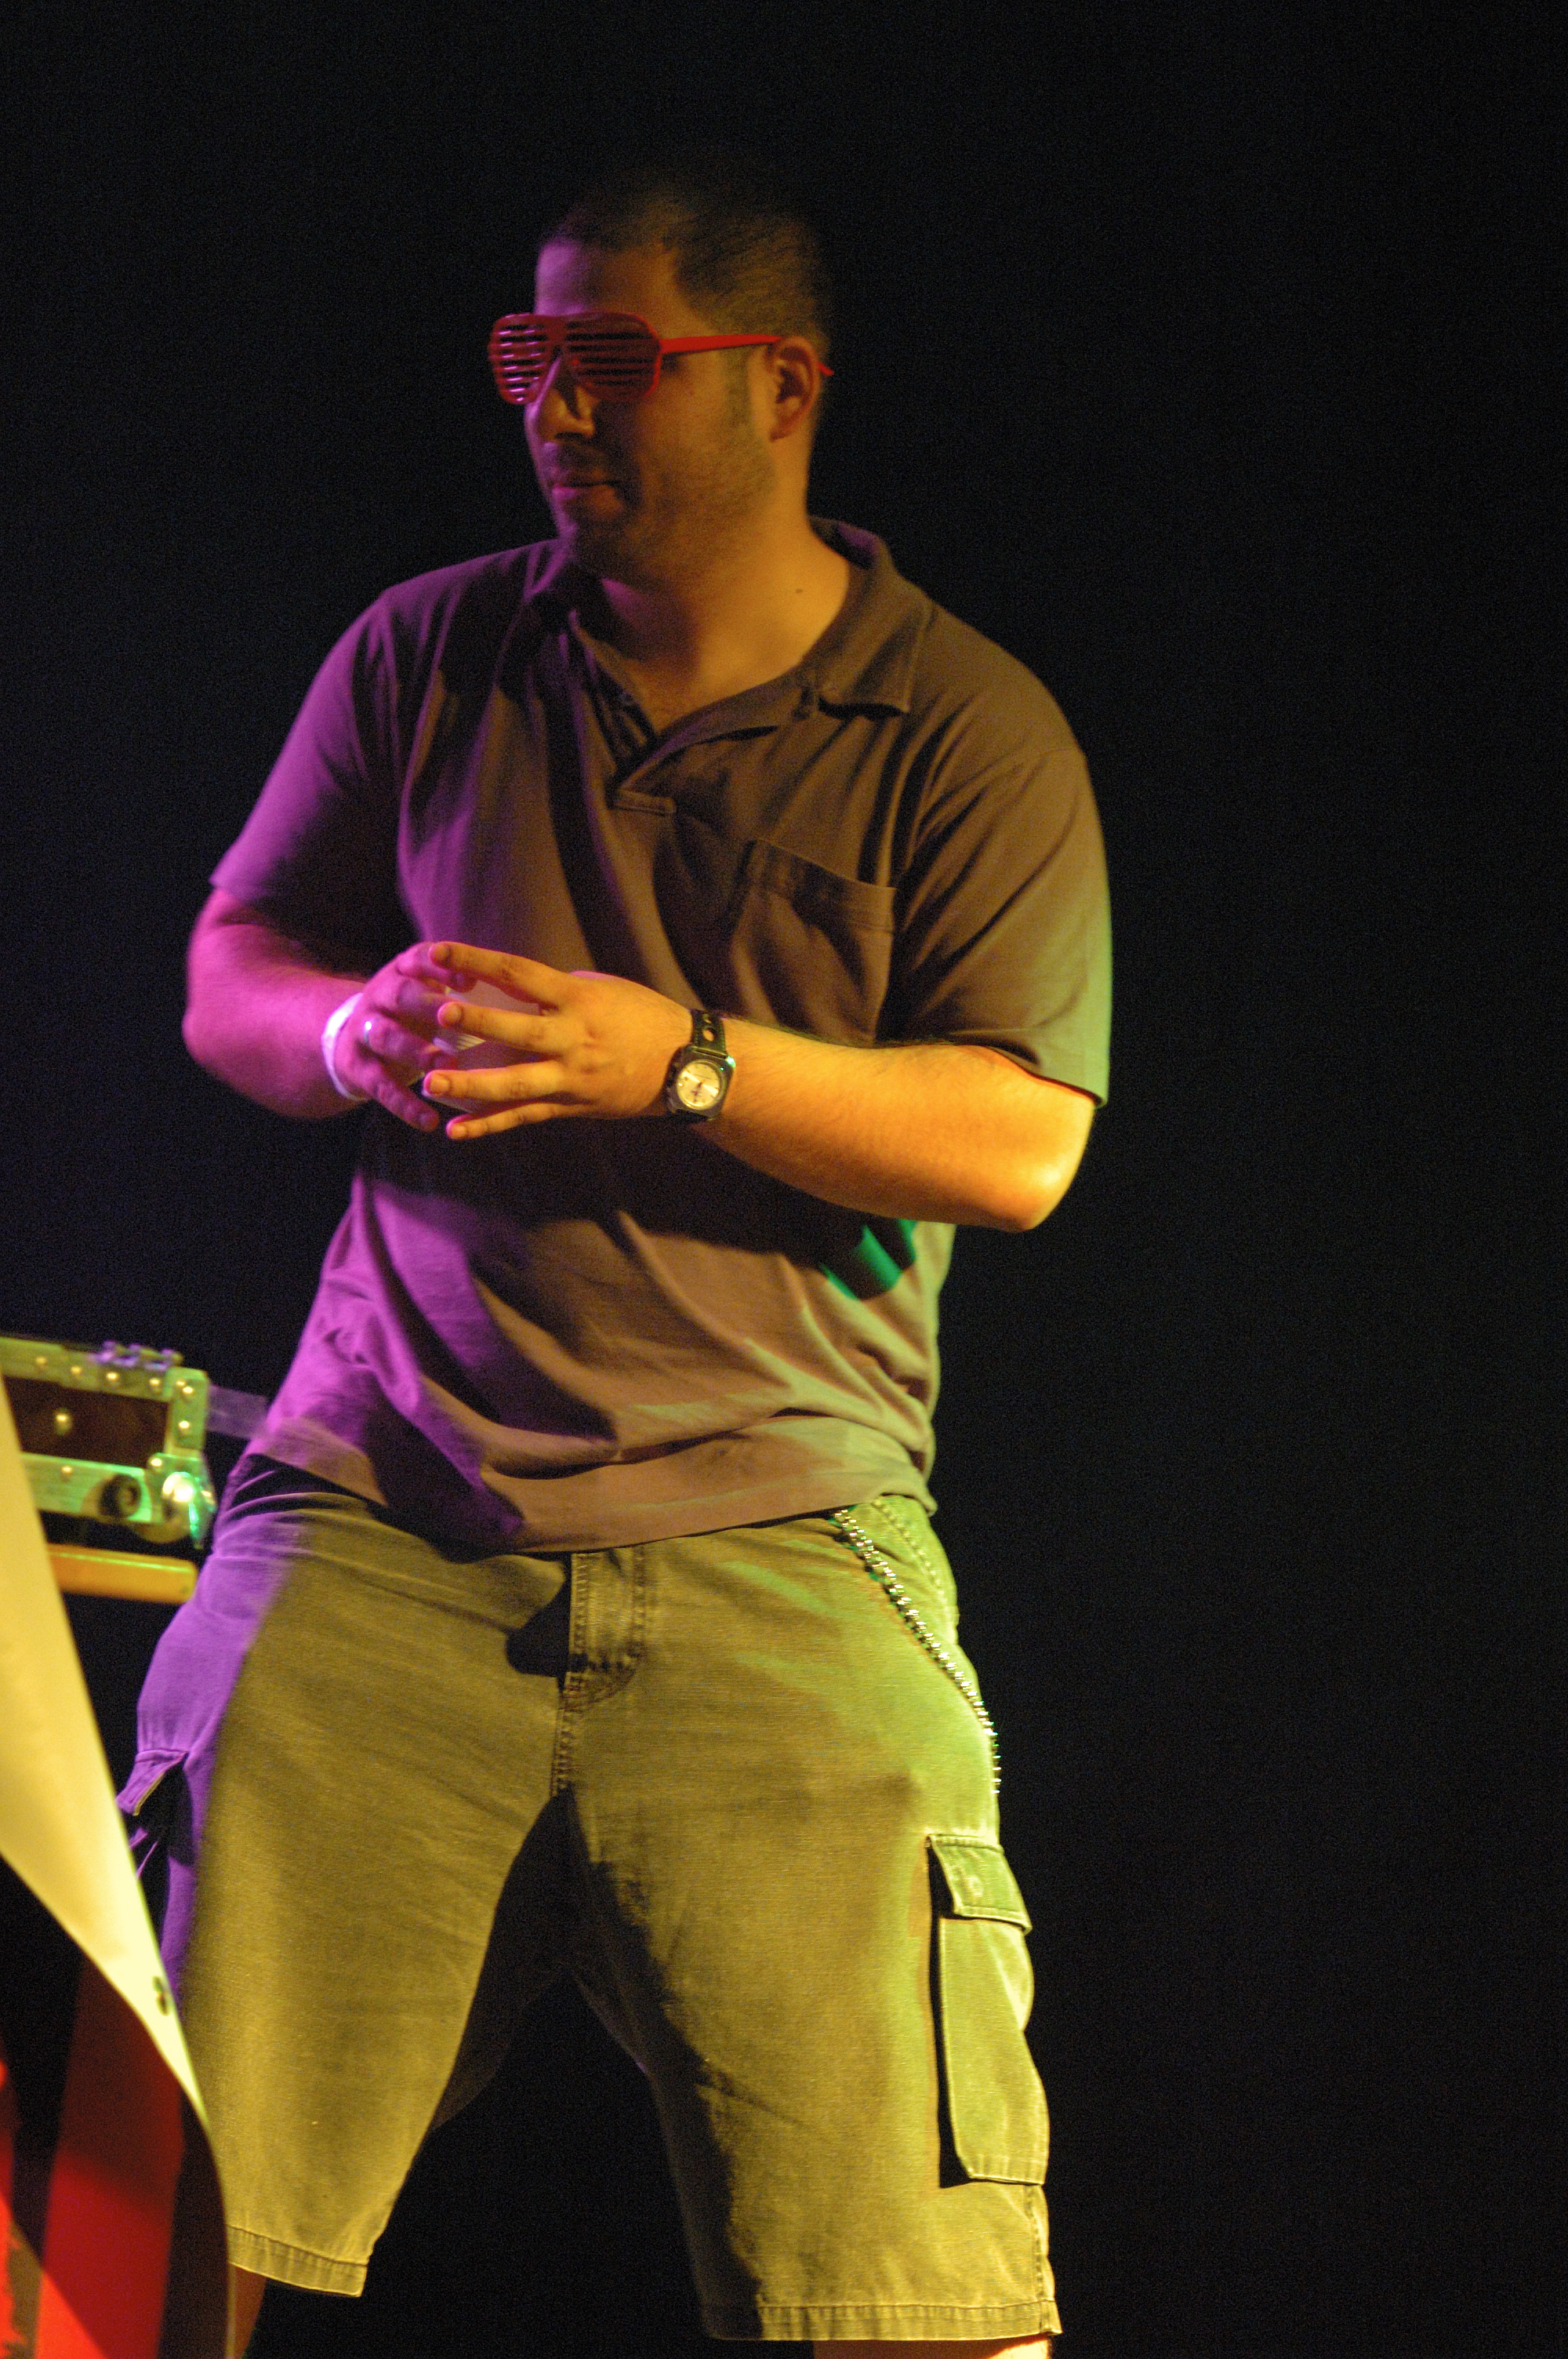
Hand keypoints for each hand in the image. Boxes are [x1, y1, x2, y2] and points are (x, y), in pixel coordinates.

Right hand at [329, 942, 475, 1129]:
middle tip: (455, 1018)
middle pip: (401, 995)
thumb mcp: (428, 993)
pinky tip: (429, 1121)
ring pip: (387, 1038)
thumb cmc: (412, 1014)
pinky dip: (404, 1104)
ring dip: (416, 1051)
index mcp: (404, 972)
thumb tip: (526, 993)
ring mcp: (365, 1031)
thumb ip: (461, 990)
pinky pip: (379, 1086)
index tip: (471, 978)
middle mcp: (380, 996)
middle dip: (427, 1005)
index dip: (443, 966)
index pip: (422, 958)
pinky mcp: (357, 1068)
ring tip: (444, 1066)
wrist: (348, 1039)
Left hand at [420, 943, 691, 1139]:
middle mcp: (575, 1038)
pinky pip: (526, 1116)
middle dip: (478, 1023)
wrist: (686, 1064)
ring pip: (516, 1084)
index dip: (478, 960)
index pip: (520, 973)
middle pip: (519, 1030)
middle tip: (437, 1014)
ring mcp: (573, 1077)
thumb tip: (508, 988)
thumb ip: (555, 990)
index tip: (438, 952)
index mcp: (579, 999)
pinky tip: (456, 1131)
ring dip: (471, 1085)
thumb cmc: (641, 1016)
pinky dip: (489, 1125)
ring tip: (430, 1083)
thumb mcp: (601, 988)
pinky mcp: (573, 1106)